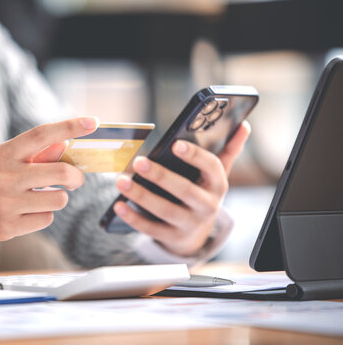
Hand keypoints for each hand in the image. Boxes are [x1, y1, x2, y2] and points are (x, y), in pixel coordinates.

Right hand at [0, 117, 98, 250]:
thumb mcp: (1, 159)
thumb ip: (33, 154)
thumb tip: (64, 145)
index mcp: (5, 154)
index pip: (42, 134)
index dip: (69, 126)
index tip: (92, 122)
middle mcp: (6, 176)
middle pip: (61, 172)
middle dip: (75, 177)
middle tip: (75, 179)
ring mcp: (6, 203)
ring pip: (58, 200)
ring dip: (57, 198)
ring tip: (41, 197)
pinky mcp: (8, 226)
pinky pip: (46, 219)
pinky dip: (42, 215)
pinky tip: (26, 213)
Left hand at [113, 121, 250, 256]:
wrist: (196, 234)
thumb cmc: (202, 193)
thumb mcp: (215, 176)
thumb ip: (228, 151)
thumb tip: (243, 125)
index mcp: (218, 185)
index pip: (212, 167)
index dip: (195, 156)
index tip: (175, 145)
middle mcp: (207, 206)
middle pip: (185, 190)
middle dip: (160, 176)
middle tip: (139, 162)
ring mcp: (190, 224)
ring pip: (164, 210)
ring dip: (141, 195)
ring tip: (121, 180)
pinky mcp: (172, 238)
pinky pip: (151, 229)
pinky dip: (133, 218)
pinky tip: (119, 205)